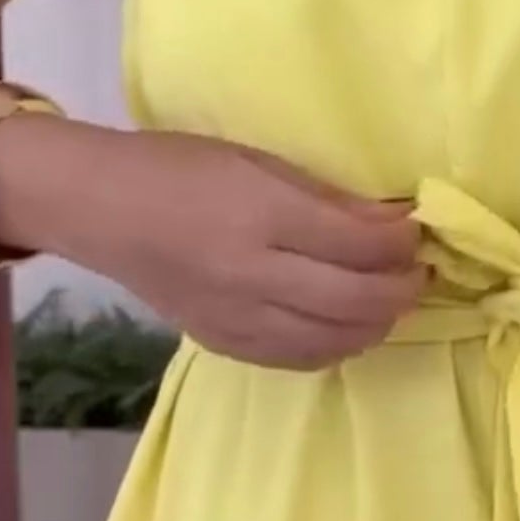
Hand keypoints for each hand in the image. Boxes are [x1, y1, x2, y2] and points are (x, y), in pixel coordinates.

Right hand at [90, 132, 423, 370]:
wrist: (102, 210)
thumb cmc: (179, 168)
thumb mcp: (258, 162)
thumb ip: (328, 198)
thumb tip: (394, 222)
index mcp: (262, 216)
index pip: (359, 246)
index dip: (402, 243)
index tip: (417, 230)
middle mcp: (252, 275)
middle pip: (356, 301)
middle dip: (402, 289)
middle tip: (417, 273)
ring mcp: (237, 318)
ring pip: (336, 340)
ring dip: (377, 323)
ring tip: (388, 300)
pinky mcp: (224, 343)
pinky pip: (301, 359)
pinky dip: (337, 345)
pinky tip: (347, 325)